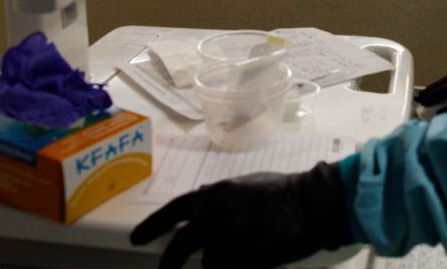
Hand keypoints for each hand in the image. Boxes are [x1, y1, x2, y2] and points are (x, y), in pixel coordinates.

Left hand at [130, 163, 352, 268]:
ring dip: (223, 262)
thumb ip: (220, 197)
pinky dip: (238, 266)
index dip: (153, 226)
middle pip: (179, 247)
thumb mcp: (245, 186)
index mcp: (213, 195)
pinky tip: (255, 257)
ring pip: (210, 263)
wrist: (308, 206)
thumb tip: (200, 200)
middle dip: (169, 263)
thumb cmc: (283, 192)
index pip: (173, 211)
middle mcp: (212, 217)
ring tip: (248, 248)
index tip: (137, 237)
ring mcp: (224, 241)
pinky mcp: (237, 261)